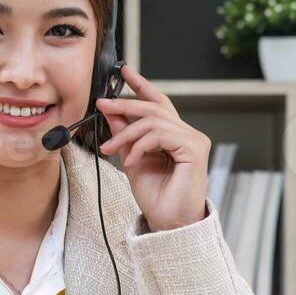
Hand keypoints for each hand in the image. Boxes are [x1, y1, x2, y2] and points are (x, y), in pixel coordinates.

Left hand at [96, 64, 210, 232]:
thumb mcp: (132, 160)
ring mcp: (194, 140)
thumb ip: (125, 136)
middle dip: (124, 104)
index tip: (124, 71)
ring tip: (111, 150)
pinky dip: (139, 146)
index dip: (141, 85)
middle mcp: (187, 134)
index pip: (158, 103)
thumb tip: (111, 113)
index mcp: (173, 136)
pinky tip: (130, 161)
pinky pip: (160, 135)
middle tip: (102, 105)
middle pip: (154, 107)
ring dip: (126, 134)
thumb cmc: (156, 197)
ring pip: (153, 121)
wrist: (168, 223)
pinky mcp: (194, 149)